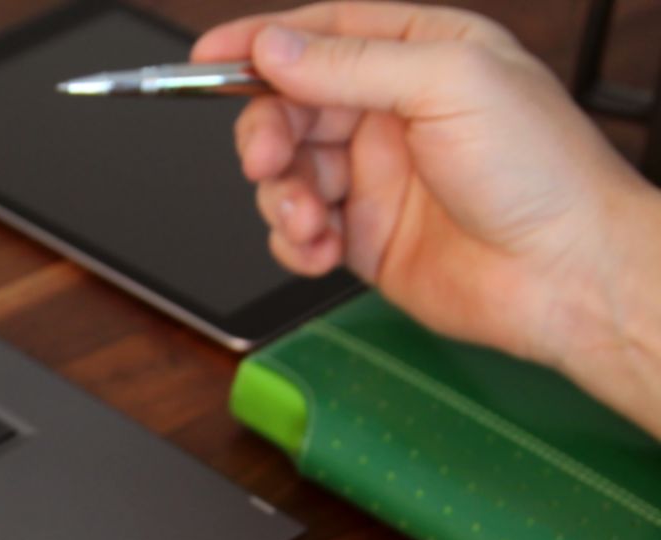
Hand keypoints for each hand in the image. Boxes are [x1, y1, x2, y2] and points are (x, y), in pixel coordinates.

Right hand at [196, 3, 660, 431]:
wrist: (567, 274)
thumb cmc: (541, 172)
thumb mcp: (448, 85)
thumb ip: (353, 64)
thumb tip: (276, 50)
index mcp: (421, 54)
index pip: (321, 34)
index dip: (259, 44)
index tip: (205, 60)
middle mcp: (393, 112)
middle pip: (290, 106)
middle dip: (266, 134)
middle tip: (267, 160)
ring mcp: (376, 177)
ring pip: (287, 173)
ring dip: (283, 198)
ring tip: (313, 222)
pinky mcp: (365, 237)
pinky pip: (298, 232)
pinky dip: (294, 243)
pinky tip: (322, 249)